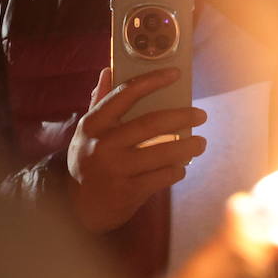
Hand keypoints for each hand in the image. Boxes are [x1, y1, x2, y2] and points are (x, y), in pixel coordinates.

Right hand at [66, 67, 207, 232]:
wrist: (76, 207)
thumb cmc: (88, 160)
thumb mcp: (88, 131)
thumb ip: (100, 101)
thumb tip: (109, 70)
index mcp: (93, 124)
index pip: (126, 94)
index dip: (153, 80)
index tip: (176, 73)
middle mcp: (103, 145)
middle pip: (151, 123)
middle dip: (182, 117)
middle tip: (201, 115)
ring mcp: (116, 170)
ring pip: (162, 153)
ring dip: (187, 147)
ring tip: (200, 143)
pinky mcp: (128, 192)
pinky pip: (162, 177)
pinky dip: (176, 171)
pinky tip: (180, 167)